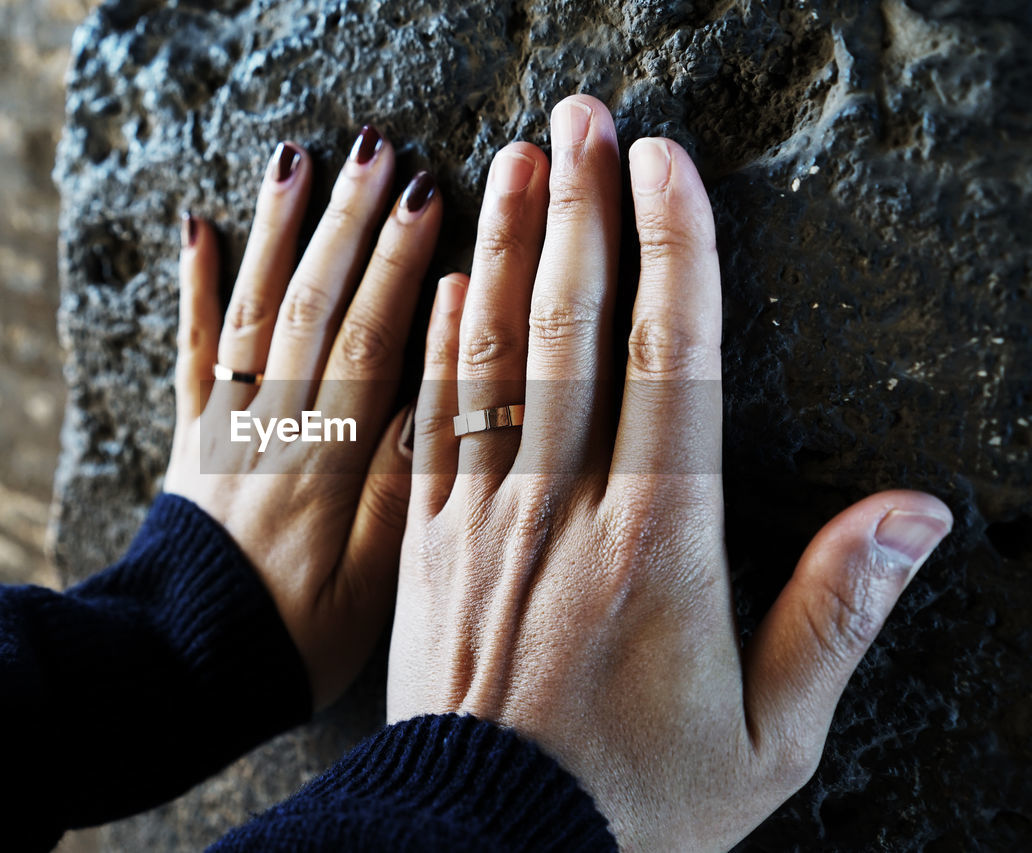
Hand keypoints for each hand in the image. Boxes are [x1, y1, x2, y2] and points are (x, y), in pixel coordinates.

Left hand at [167, 128, 440, 707]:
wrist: (182, 666)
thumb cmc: (288, 637)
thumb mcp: (368, 589)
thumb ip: (397, 492)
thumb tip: (430, 398)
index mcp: (327, 460)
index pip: (370, 341)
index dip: (399, 266)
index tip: (427, 197)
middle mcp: (274, 423)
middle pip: (314, 305)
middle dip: (347, 222)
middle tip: (378, 150)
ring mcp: (226, 421)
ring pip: (255, 308)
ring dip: (278, 230)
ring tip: (297, 157)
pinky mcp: (193, 432)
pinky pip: (191, 350)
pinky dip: (193, 287)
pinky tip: (198, 226)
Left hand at [387, 94, 951, 850]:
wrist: (490, 843)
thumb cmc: (640, 800)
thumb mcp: (774, 733)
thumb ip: (841, 613)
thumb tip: (916, 514)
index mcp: (658, 542)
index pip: (669, 359)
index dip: (671, 247)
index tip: (665, 164)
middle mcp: (562, 509)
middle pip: (572, 329)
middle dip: (579, 210)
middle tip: (581, 119)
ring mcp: (479, 521)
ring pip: (491, 358)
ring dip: (502, 250)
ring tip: (512, 162)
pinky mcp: (420, 548)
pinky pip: (428, 425)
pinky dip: (440, 346)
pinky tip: (447, 285)